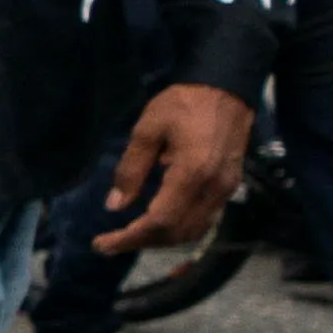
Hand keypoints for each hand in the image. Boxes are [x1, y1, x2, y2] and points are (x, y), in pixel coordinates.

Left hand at [96, 80, 253, 254]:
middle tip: (109, 243)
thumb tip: (114, 206)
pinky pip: (205, 219)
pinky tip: (157, 225)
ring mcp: (226, 189)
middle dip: (142, 243)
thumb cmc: (182, 104)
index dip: (130, 237)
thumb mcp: (147, 130)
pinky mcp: (230, 186)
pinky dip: (179, 229)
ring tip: (129, 237)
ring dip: (161, 240)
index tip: (102, 244)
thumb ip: (131, 170)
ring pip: (193, 231)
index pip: (160, 221)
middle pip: (177, 233)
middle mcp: (214, 189)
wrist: (226, 89)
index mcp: (192, 174)